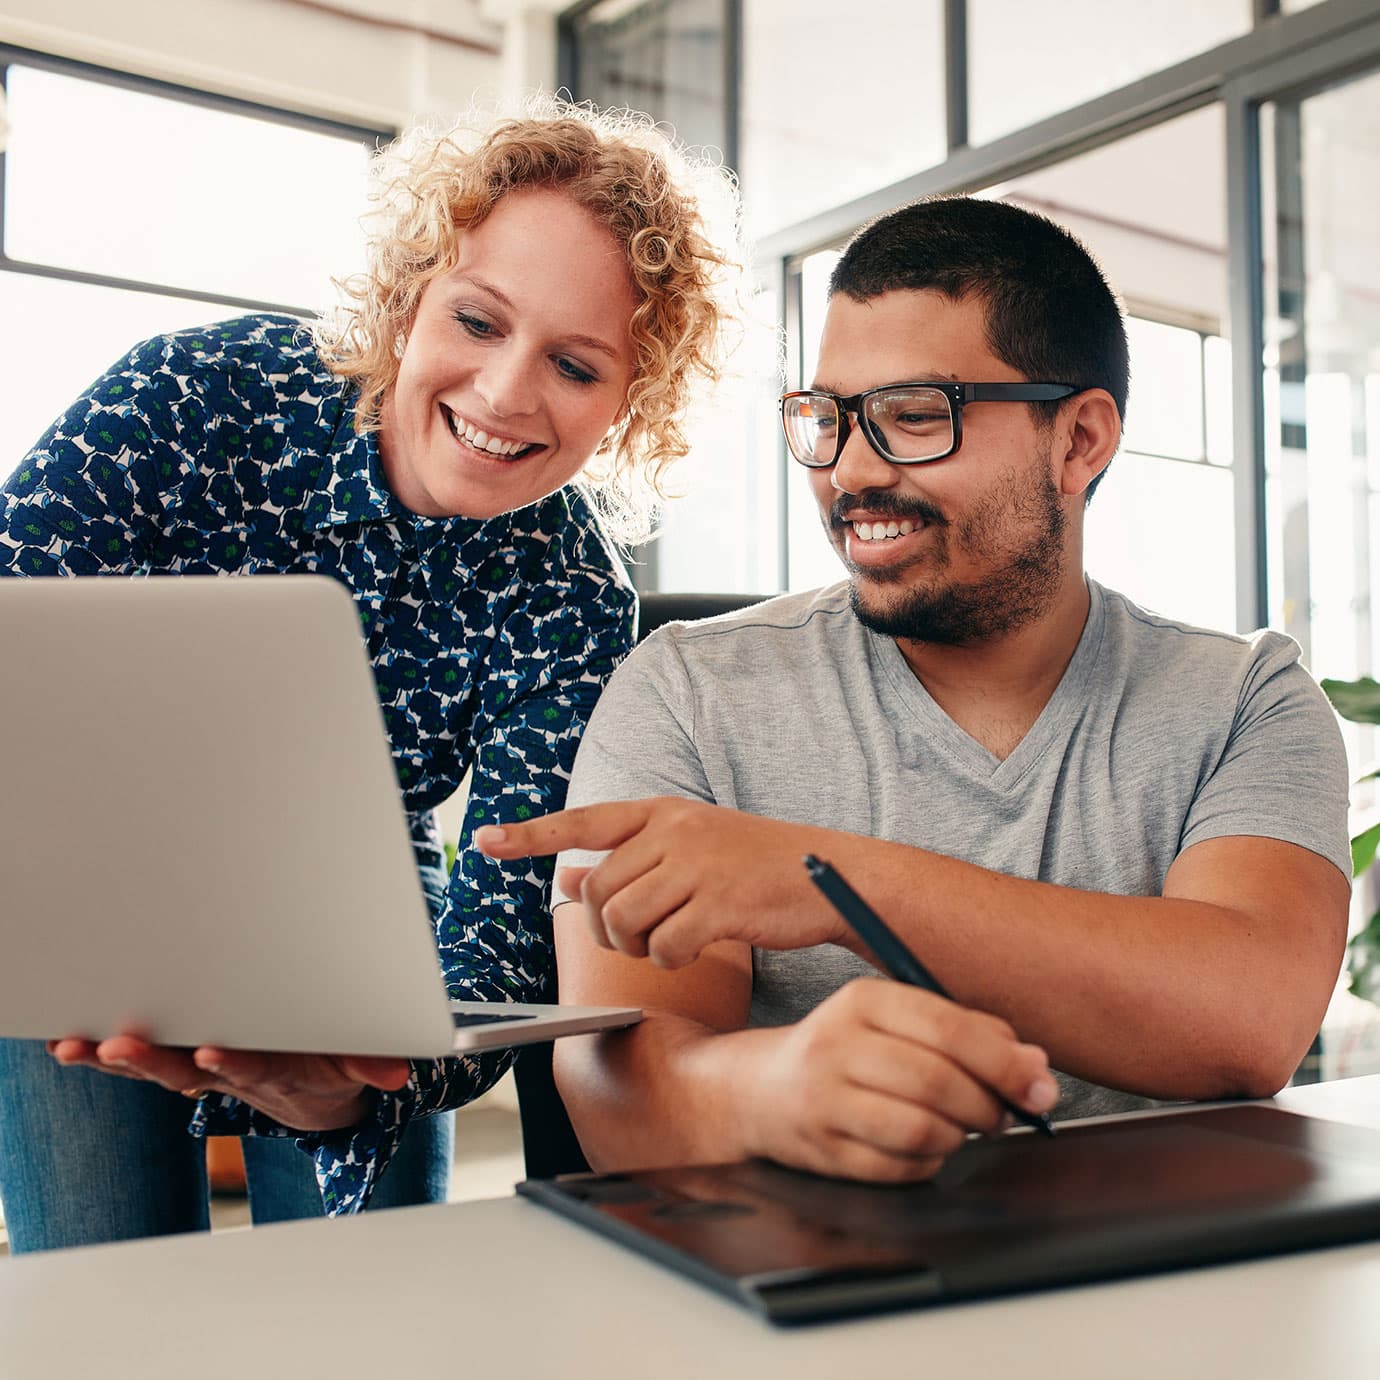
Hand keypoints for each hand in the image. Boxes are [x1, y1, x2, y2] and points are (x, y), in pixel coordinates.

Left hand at [47, 1035, 410, 1132]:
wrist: (310, 1097)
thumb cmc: (331, 1064)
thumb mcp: (359, 1063)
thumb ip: (373, 1063)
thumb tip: (398, 1073)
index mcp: (277, 1068)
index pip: (255, 1068)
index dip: (234, 1064)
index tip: (212, 1055)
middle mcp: (231, 1073)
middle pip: (186, 1070)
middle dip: (151, 1059)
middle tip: (120, 1046)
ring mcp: (201, 1069)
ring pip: (154, 1067)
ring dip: (114, 1059)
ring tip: (77, 1046)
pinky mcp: (182, 1060)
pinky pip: (138, 1060)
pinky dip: (101, 1054)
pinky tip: (67, 1042)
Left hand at [476, 798, 848, 966]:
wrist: (828, 873)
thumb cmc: (752, 866)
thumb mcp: (689, 849)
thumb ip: (630, 860)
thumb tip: (567, 875)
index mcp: (662, 812)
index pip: (584, 820)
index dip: (531, 835)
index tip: (484, 842)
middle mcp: (674, 831)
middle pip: (600, 890)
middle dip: (609, 927)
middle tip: (642, 936)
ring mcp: (697, 865)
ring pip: (625, 920)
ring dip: (638, 946)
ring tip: (669, 942)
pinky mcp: (720, 903)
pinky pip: (665, 947)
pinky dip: (672, 961)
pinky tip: (695, 950)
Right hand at [739, 978, 1058, 1181]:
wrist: (761, 1089)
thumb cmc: (846, 1050)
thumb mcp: (896, 1019)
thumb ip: (968, 1031)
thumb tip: (1034, 1065)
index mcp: (862, 1000)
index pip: (948, 1028)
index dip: (1004, 1062)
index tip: (1039, 1084)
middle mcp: (836, 1045)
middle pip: (938, 1081)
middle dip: (988, 1105)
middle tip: (1003, 1114)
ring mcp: (824, 1101)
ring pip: (922, 1129)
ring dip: (959, 1136)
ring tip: (960, 1128)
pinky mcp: (822, 1151)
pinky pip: (901, 1168)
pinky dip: (928, 1162)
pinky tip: (924, 1145)